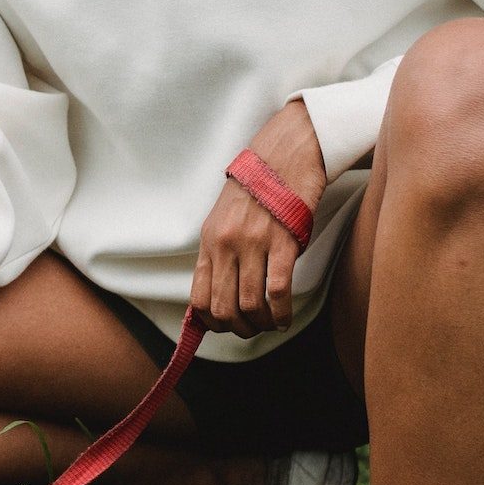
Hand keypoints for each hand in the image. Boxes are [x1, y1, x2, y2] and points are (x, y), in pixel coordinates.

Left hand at [191, 100, 327, 334]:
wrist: (284, 155)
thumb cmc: (257, 189)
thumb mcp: (224, 219)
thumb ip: (220, 254)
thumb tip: (221, 294)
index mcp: (209, 241)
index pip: (198, 298)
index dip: (211, 323)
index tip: (226, 326)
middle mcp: (226, 244)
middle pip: (223, 308)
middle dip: (238, 329)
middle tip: (253, 329)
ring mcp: (254, 244)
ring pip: (250, 305)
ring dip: (262, 325)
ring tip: (272, 324)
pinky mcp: (283, 242)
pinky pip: (277, 292)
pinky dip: (281, 314)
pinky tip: (285, 317)